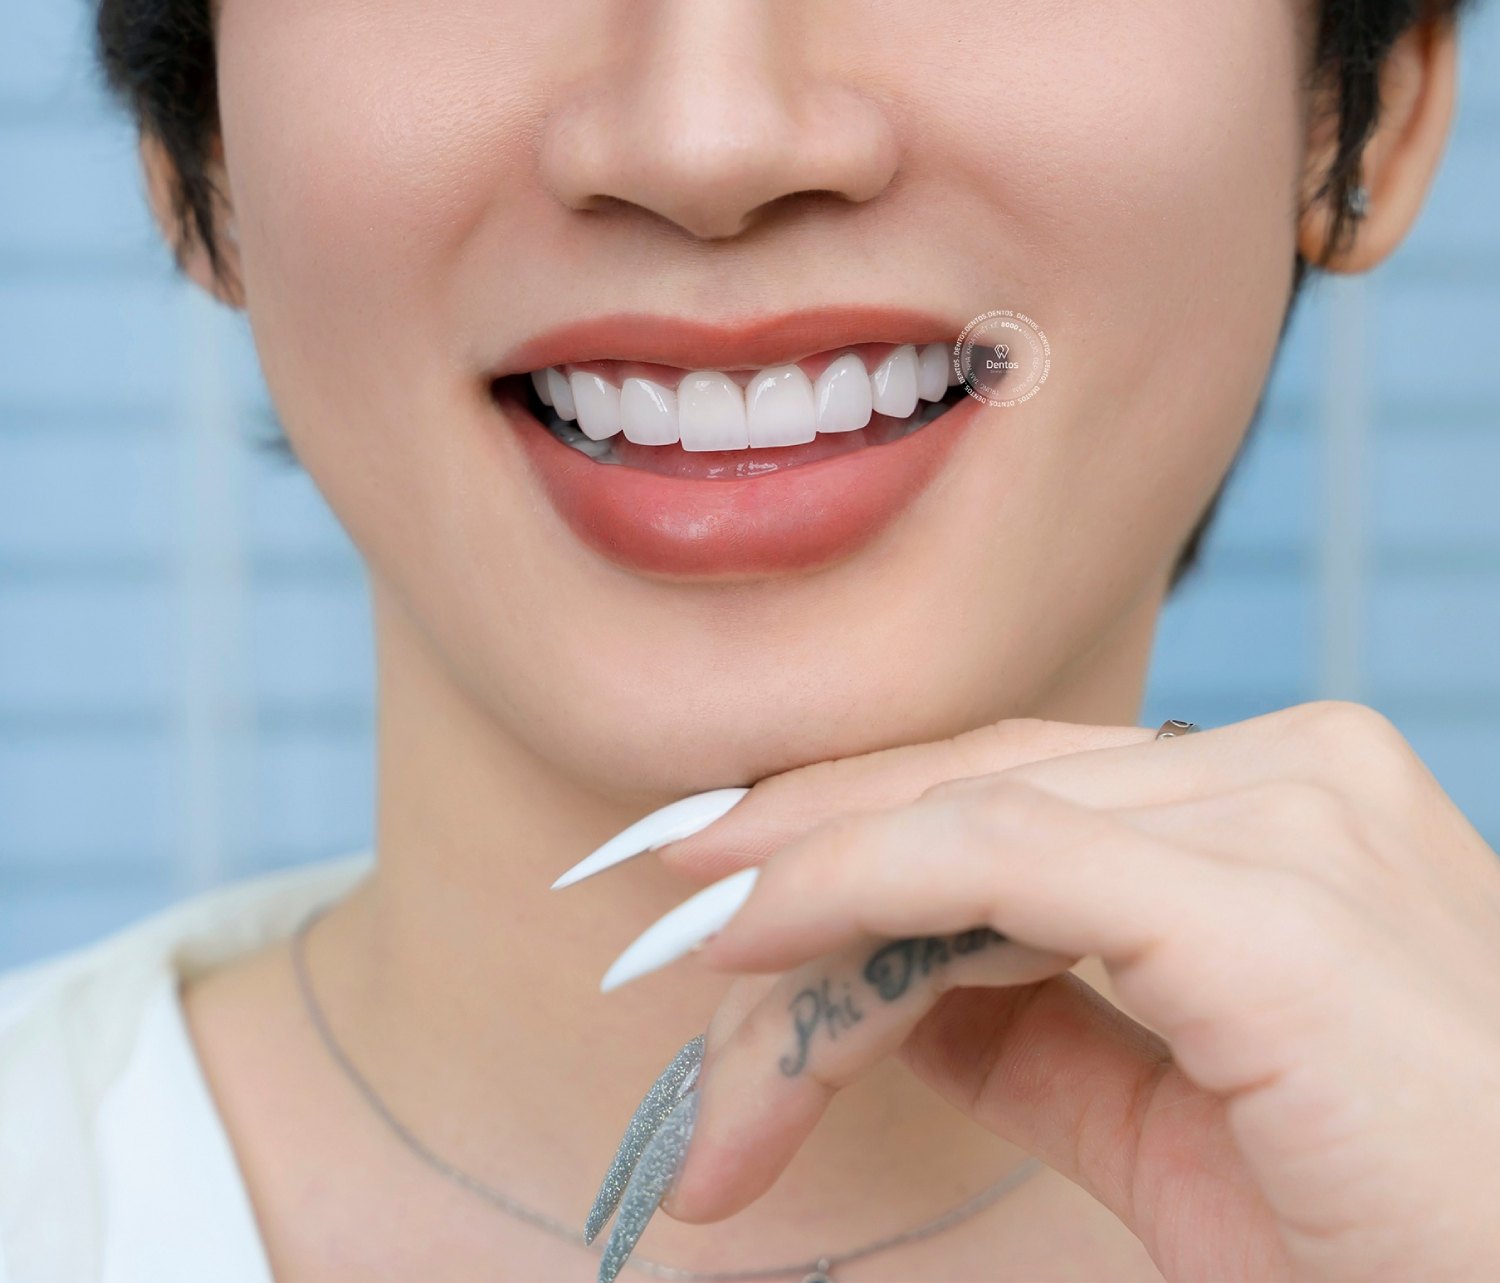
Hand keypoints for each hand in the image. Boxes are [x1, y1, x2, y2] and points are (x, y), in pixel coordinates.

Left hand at [574, 702, 1499, 1282]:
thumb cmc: (1392, 1235)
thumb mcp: (1174, 1124)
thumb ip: (1038, 1032)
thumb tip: (889, 989)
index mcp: (1281, 804)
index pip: (1017, 789)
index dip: (852, 825)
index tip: (719, 884)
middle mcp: (1290, 771)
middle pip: (974, 792)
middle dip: (797, 856)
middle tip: (650, 918)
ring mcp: (1288, 814)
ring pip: (964, 823)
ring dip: (802, 916)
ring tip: (682, 990)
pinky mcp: (1268, 902)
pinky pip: (1002, 860)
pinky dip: (854, 887)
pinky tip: (748, 937)